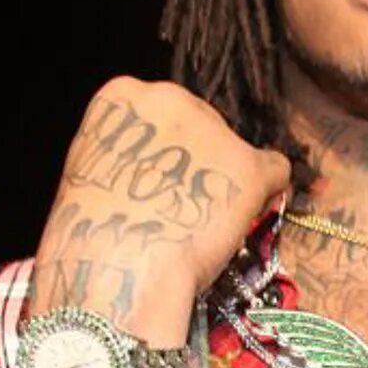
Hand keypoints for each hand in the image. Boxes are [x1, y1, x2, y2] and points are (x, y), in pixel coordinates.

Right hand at [29, 77, 290, 338]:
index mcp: (123, 96)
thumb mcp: (95, 170)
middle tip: (187, 206)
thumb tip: (162, 165)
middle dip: (202, 161)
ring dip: (230, 182)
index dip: (168, 149)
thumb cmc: (91, 234)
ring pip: (237, 151)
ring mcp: (214, 130)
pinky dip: (268, 195)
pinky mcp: (250, 166)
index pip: (165, 110)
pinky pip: (276, 171)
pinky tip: (247, 219)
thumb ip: (131, 152)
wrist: (115, 271)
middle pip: (204, 124)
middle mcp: (170, 98)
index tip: (163, 178)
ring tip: (207, 223)